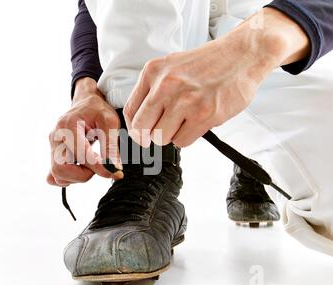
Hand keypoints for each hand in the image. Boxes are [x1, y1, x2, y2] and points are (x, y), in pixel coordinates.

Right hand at [47, 78, 122, 186]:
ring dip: (77, 177)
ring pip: (58, 175)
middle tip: (99, 166)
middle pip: (61, 169)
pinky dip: (68, 178)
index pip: (79, 155)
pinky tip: (80, 169)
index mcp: (67, 126)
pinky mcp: (53, 154)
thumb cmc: (98, 110)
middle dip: (83, 174)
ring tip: (92, 164)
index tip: (115, 172)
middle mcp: (55, 137)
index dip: (98, 167)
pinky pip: (53, 176)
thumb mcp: (109, 122)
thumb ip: (111, 146)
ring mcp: (52, 147)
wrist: (86, 103)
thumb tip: (114, 169)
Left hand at [124, 8, 309, 147]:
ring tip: (185, 120)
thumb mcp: (171, 66)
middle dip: (149, 136)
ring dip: (172, 135)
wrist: (242, 54)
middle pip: (142, 129)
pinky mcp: (204, 115)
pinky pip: (182, 141)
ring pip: (162, 138)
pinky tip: (197, 121)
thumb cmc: (208, 62)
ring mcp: (185, 101)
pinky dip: (188, 136)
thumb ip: (153, 89)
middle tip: (160, 132)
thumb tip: (140, 120)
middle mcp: (166, 86)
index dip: (135, 128)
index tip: (140, 133)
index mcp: (154, 72)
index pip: (131, 111)